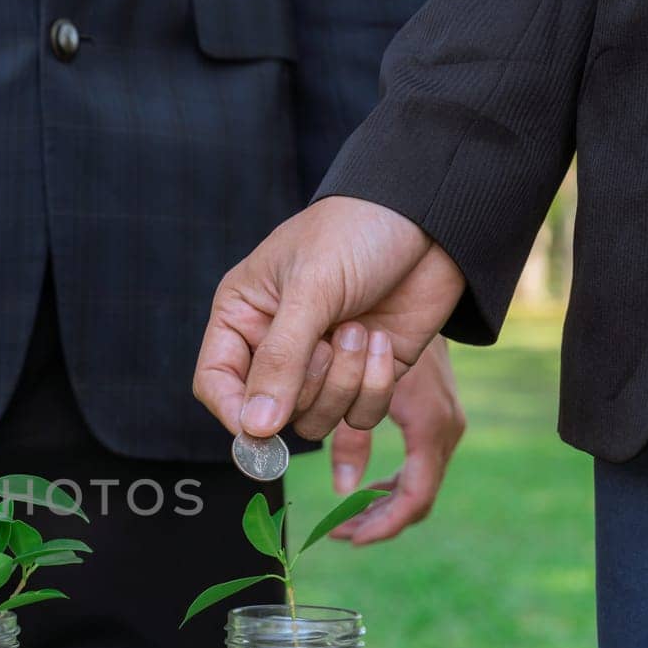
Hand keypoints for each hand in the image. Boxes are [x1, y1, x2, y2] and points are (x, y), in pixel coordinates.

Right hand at [193, 196, 464, 440]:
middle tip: (332, 337)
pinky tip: (384, 340)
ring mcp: (322, 365)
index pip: (216, 383)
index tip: (261, 429)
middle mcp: (276, 347)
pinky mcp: (366, 376)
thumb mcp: (312, 289)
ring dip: (345, 383)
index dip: (234, 411)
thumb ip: (280, 360)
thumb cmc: (357, 233)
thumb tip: (255, 430)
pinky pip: (359, 415)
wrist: (432, 218)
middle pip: (271, 413)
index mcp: (243, 316)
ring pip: (316, 420)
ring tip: (360, 330)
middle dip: (308, 384)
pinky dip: (376, 386)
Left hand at [326, 338, 464, 544]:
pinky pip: (417, 464)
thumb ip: (343, 431)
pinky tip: (359, 487)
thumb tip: (336, 485)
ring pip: (417, 484)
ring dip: (380, 505)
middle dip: (376, 522)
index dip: (382, 526)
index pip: (414, 498)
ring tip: (342, 520)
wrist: (416, 281)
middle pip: (417, 499)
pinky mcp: (434, 415)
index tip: (347, 539)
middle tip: (337, 534)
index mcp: (430, 424)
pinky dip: (388, 482)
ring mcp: (444, 421)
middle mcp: (445, 426)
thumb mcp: (353, 380)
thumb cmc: (378, 324)